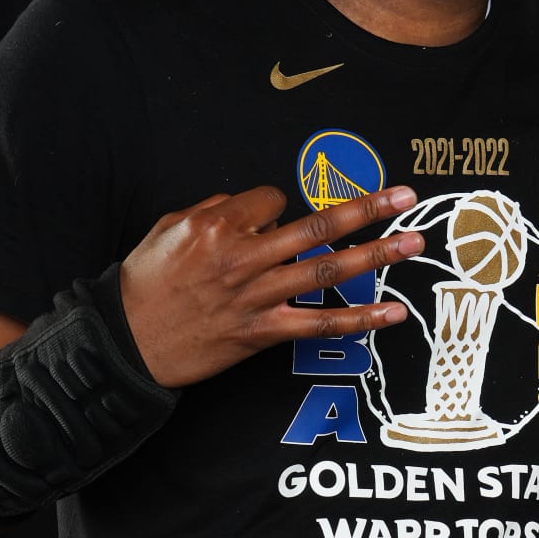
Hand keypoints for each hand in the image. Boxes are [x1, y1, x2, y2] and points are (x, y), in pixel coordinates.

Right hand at [120, 183, 422, 388]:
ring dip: (376, 254)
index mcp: (218, 223)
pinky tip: (392, 313)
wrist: (125, 341)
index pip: (272, 200)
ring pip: (326, 269)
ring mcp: (256, 296)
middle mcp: (243, 255)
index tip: (273, 220)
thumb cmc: (143, 284)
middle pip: (316, 225)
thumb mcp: (166, 229)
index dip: (278, 207)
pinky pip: (320, 324)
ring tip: (414, 241)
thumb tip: (251, 206)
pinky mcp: (262, 333)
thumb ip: (212, 211)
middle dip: (366, 208)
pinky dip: (360, 318)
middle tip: (405, 196)